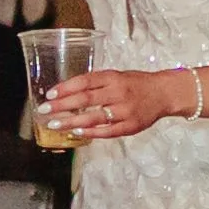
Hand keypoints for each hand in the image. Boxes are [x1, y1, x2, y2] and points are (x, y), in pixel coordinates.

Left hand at [41, 67, 175, 140]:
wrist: (164, 93)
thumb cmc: (137, 83)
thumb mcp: (117, 75)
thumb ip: (96, 83)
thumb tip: (68, 92)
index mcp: (114, 77)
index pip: (85, 81)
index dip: (66, 88)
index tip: (50, 94)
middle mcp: (118, 93)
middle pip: (86, 99)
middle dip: (62, 106)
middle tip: (44, 111)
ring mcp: (125, 111)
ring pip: (94, 117)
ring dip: (72, 122)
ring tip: (55, 124)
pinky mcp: (130, 126)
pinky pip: (107, 131)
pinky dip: (90, 132)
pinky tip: (76, 133)